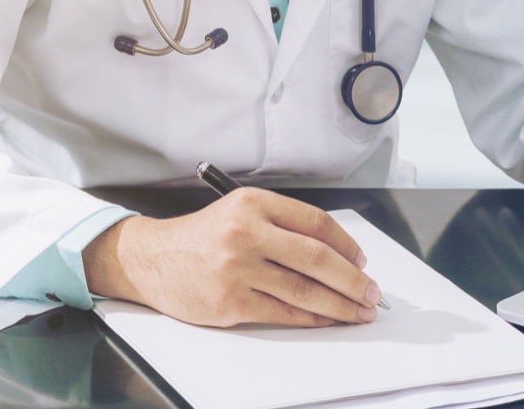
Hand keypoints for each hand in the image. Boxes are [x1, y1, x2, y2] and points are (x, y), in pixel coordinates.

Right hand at [83, 188, 381, 327]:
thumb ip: (285, 225)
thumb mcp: (241, 211)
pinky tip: (327, 319)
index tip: (362, 261)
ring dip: (340, 304)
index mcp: (255, 204)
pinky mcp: (230, 301)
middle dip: (353, 280)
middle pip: (318, 258)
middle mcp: (247, 233)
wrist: (151, 258)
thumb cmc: (202, 237)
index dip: (347, 245)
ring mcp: (238, 269)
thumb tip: (340, 254)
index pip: (316, 223)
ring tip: (358, 311)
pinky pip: (284, 312)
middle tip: (372, 292)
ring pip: (305, 290)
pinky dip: (312, 318)